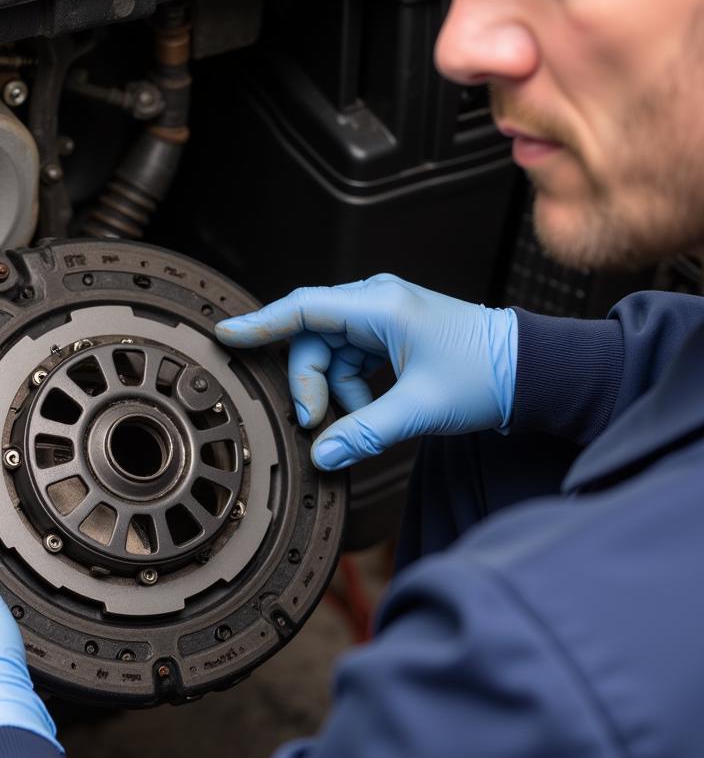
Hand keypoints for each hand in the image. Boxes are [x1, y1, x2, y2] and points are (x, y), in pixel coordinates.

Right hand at [215, 274, 516, 469]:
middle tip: (316, 421)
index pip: (304, 308)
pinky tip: (365, 411)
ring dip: (331, 388)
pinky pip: (350, 358)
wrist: (531, 370)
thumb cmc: (487, 374)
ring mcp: (384, 317)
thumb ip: (364, 432)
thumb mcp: (420, 409)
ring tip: (353, 420)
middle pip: (312, 336)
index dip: (261, 322)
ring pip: (329, 351)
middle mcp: (378, 303)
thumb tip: (323, 454)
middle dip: (308, 380)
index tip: (227, 334)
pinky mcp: (391, 334)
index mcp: (381, 307)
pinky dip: (349, 387)